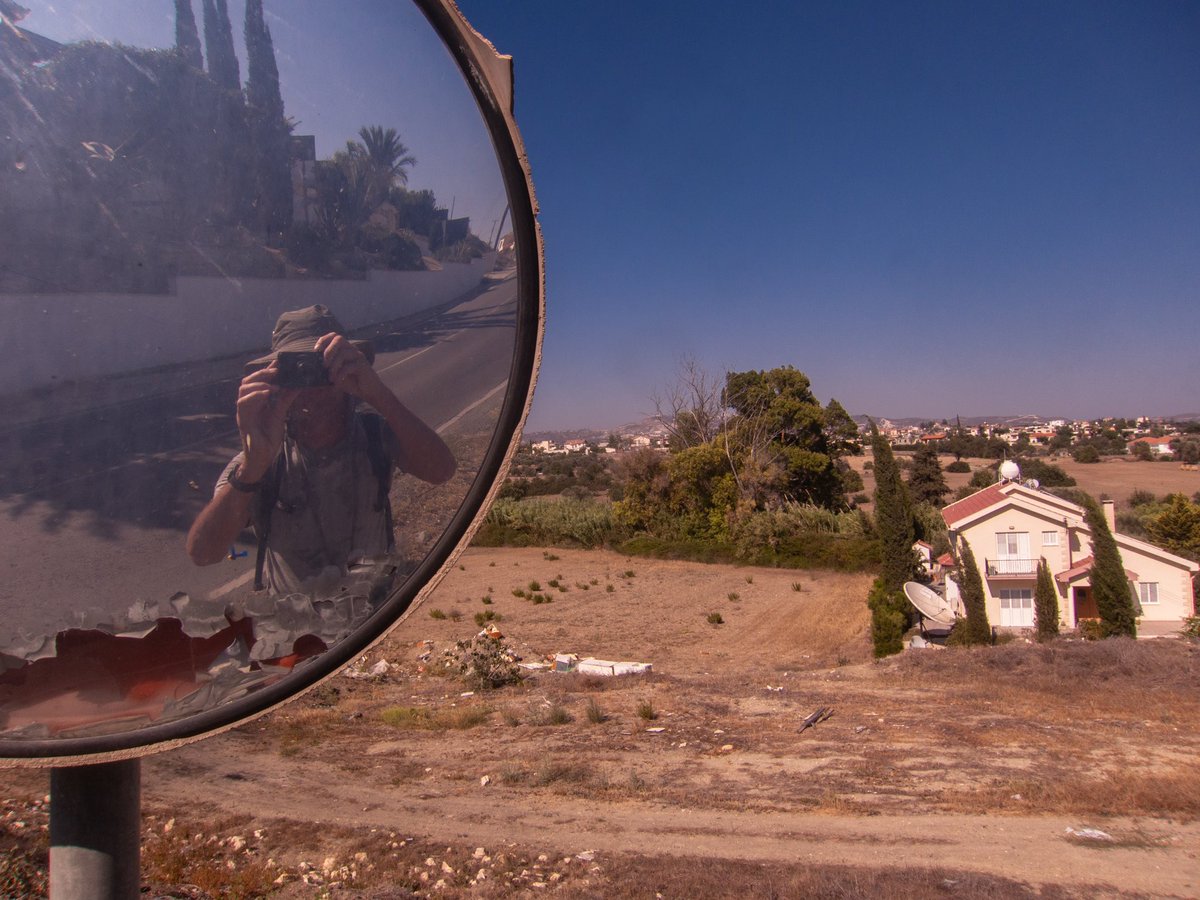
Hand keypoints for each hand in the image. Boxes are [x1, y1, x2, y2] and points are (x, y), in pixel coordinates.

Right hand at [235, 365, 297, 479]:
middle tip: (277, 371)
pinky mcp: (243, 420)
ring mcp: (244, 412)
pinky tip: (266, 394)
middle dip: (262, 373)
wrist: (263, 456)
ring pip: (243, 389)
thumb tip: (297, 384)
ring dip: (258, 384)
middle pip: (247, 381)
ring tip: (273, 385)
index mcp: (256, 401)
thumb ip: (286, 399)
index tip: (279, 362)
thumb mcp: (281, 413)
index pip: (258, 381)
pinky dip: (254, 396)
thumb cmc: (269, 436)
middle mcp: (248, 404)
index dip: (267, 370)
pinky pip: (243, 404)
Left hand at [316, 333, 382, 402]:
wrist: (369, 392)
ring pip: (342, 353)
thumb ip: (328, 367)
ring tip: (331, 377)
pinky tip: (337, 382)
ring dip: (333, 366)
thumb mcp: (337, 374)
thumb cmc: (352, 382)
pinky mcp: (363, 366)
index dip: (324, 340)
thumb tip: (313, 365)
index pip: (334, 336)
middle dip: (328, 350)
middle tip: (324, 365)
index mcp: (346, 349)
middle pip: (339, 339)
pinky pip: (348, 366)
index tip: (316, 350)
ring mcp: (358, 357)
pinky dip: (340, 374)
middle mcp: (352, 350)